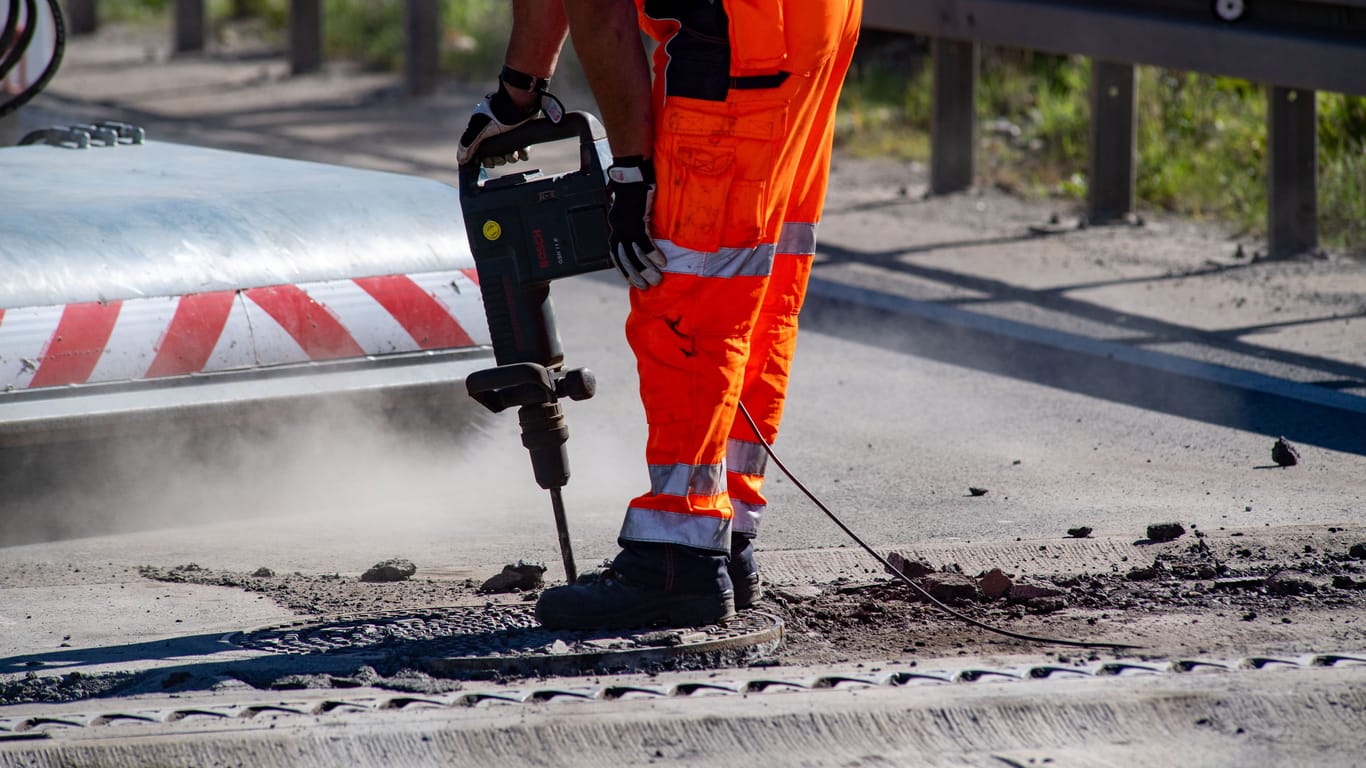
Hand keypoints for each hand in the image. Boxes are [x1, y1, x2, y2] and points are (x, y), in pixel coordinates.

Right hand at [457, 81, 538, 166]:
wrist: (517, 104)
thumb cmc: (495, 115)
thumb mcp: (476, 130)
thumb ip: (467, 145)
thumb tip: (460, 161)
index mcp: (484, 134)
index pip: (483, 153)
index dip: (486, 160)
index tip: (488, 162)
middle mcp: (496, 136)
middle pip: (497, 157)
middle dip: (499, 160)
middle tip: (501, 157)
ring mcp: (510, 136)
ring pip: (510, 155)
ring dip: (510, 158)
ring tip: (512, 153)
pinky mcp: (524, 136)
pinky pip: (524, 152)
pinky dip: (522, 154)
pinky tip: (520, 151)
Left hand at [607, 157, 665, 289]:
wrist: (632, 171)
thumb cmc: (635, 187)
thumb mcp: (632, 208)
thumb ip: (634, 221)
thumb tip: (642, 232)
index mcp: (616, 226)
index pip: (616, 253)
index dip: (623, 268)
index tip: (631, 280)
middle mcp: (618, 227)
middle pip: (624, 257)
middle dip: (634, 274)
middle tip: (645, 287)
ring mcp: (626, 224)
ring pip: (634, 253)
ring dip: (645, 268)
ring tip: (656, 280)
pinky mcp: (636, 218)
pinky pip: (644, 241)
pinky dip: (652, 253)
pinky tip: (662, 262)